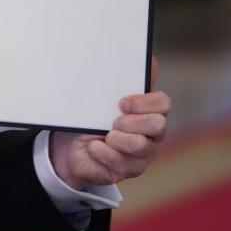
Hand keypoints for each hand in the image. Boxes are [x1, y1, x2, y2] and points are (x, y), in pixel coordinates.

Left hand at [50, 56, 170, 188]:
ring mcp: (141, 153)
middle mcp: (150, 133)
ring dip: (119, 139)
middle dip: (134, 122)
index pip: (163, 103)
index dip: (145, 102)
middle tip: (113, 122)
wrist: (68, 148)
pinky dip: (103, 152)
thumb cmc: (88, 120)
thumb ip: (121, 81)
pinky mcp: (128, 170)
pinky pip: (121, 163)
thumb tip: (150, 60)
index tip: (121, 102)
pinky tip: (93, 148)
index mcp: (147, 111)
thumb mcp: (98, 97)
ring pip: (142, 147)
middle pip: (159, 125)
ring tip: (104, 136)